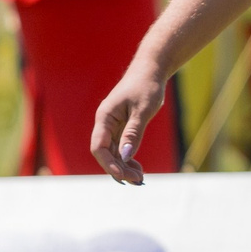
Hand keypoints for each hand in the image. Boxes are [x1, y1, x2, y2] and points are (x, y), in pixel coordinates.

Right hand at [91, 62, 166, 183]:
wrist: (151, 71)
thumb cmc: (146, 86)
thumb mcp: (143, 110)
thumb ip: (133, 133)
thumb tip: (126, 156)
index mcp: (105, 117)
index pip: (99, 147)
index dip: (108, 164)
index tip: (122, 176)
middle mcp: (105, 123)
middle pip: (105, 153)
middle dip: (119, 169)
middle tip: (137, 180)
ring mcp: (113, 126)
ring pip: (114, 153)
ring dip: (124, 167)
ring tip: (140, 179)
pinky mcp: (122, 128)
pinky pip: (121, 148)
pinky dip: (128, 159)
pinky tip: (138, 168)